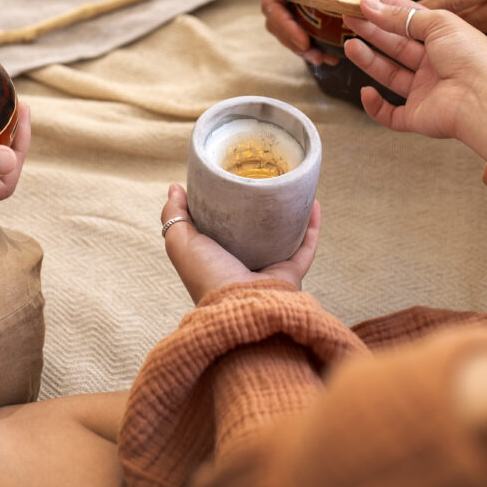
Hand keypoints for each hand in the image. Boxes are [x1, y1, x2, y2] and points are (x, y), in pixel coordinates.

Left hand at [161, 183, 320, 303]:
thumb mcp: (180, 242)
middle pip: (257, 232)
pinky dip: (312, 226)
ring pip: (285, 236)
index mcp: (218, 258)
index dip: (226, 206)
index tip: (231, 180)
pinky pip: (306, 245)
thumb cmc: (206, 276)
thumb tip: (175, 188)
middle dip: (263, 208)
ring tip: (293, 188)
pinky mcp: (292, 273)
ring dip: (291, 214)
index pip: (223, 228)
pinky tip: (313, 203)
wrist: (239, 306)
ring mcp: (270, 269)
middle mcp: (245, 264)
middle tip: (266, 180)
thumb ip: (173, 215)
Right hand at [261, 0, 354, 66]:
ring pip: (293, 24)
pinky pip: (310, 20)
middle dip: (294, 42)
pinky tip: (332, 47)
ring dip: (304, 44)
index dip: (284, 27)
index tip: (302, 41)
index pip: (271, 6)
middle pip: (279, 20)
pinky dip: (318, 36)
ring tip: (324, 58)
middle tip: (315, 57)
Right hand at [344, 0, 486, 157]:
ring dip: (368, 60)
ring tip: (349, 44)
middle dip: (371, 29)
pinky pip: (390, 114)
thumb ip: (403, 15)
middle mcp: (435, 65)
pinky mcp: (417, 117)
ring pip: (389, 74)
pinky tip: (366, 91)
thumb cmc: (472, 59)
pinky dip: (375, 106)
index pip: (409, 19)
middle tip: (348, 16)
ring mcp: (425, 92)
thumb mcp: (439, 24)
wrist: (485, 101)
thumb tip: (372, 6)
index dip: (385, 7)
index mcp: (444, 40)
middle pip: (396, 45)